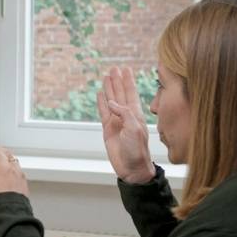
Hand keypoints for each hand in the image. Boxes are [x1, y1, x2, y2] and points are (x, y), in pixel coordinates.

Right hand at [97, 66, 155, 183]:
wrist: (132, 168)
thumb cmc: (137, 150)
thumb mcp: (134, 129)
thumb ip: (124, 113)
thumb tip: (111, 102)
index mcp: (136, 113)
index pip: (131, 92)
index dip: (128, 80)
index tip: (126, 68)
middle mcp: (126, 115)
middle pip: (120, 93)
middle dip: (117, 80)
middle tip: (114, 68)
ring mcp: (116, 121)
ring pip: (111, 100)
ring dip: (109, 88)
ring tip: (106, 77)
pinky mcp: (108, 129)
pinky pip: (103, 112)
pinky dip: (101, 102)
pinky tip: (99, 94)